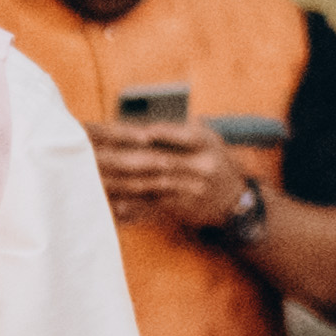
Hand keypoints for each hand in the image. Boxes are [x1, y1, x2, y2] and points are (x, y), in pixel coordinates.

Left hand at [81, 119, 248, 234]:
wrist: (234, 201)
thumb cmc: (212, 160)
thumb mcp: (207, 139)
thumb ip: (180, 130)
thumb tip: (141, 127)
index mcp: (206, 144)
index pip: (185, 136)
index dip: (164, 134)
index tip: (142, 132)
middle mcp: (202, 167)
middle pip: (164, 161)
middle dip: (132, 158)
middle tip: (105, 154)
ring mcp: (192, 190)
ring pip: (155, 185)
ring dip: (126, 183)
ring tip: (102, 177)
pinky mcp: (182, 208)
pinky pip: (153, 205)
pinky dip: (132, 204)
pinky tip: (112, 202)